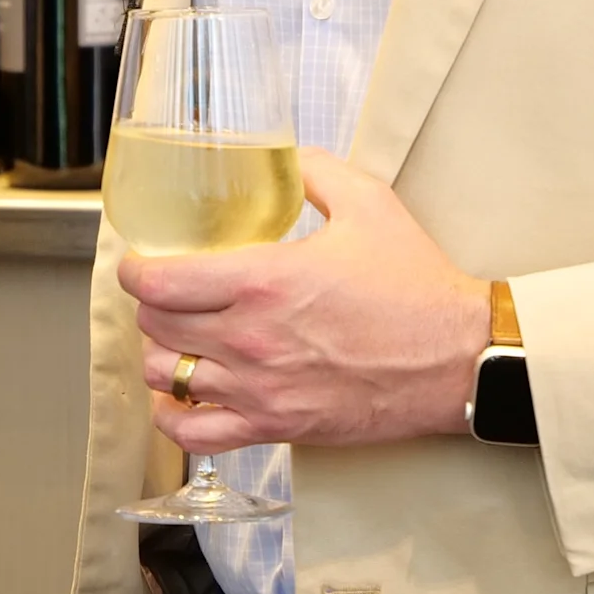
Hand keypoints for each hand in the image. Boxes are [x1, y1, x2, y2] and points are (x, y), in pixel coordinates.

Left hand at [123, 153, 490, 451]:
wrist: (457, 359)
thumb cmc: (416, 287)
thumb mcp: (369, 203)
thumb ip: (314, 171)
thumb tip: (283, 158)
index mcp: (262, 281)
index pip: (157, 282)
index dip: (136, 270)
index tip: (142, 263)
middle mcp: (249, 339)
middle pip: (155, 327)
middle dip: (153, 307)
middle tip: (170, 294)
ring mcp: (258, 390)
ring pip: (166, 378)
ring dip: (163, 356)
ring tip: (180, 341)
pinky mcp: (276, 426)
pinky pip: (196, 435)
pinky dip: (176, 418)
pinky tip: (183, 399)